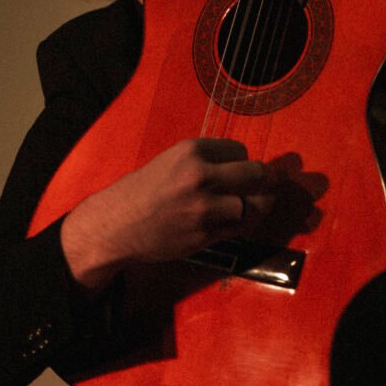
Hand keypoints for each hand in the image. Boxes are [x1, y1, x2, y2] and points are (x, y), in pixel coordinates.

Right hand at [61, 138, 274, 289]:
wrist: (117, 224)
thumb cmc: (144, 190)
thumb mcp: (173, 160)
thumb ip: (207, 160)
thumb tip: (247, 166)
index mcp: (192, 150)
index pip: (240, 150)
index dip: (242, 161)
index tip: (236, 169)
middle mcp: (201, 176)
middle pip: (256, 174)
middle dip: (264, 179)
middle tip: (267, 183)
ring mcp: (204, 207)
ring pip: (253, 204)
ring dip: (256, 205)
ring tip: (254, 204)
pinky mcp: (205, 235)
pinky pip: (240, 228)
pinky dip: (243, 224)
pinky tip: (237, 221)